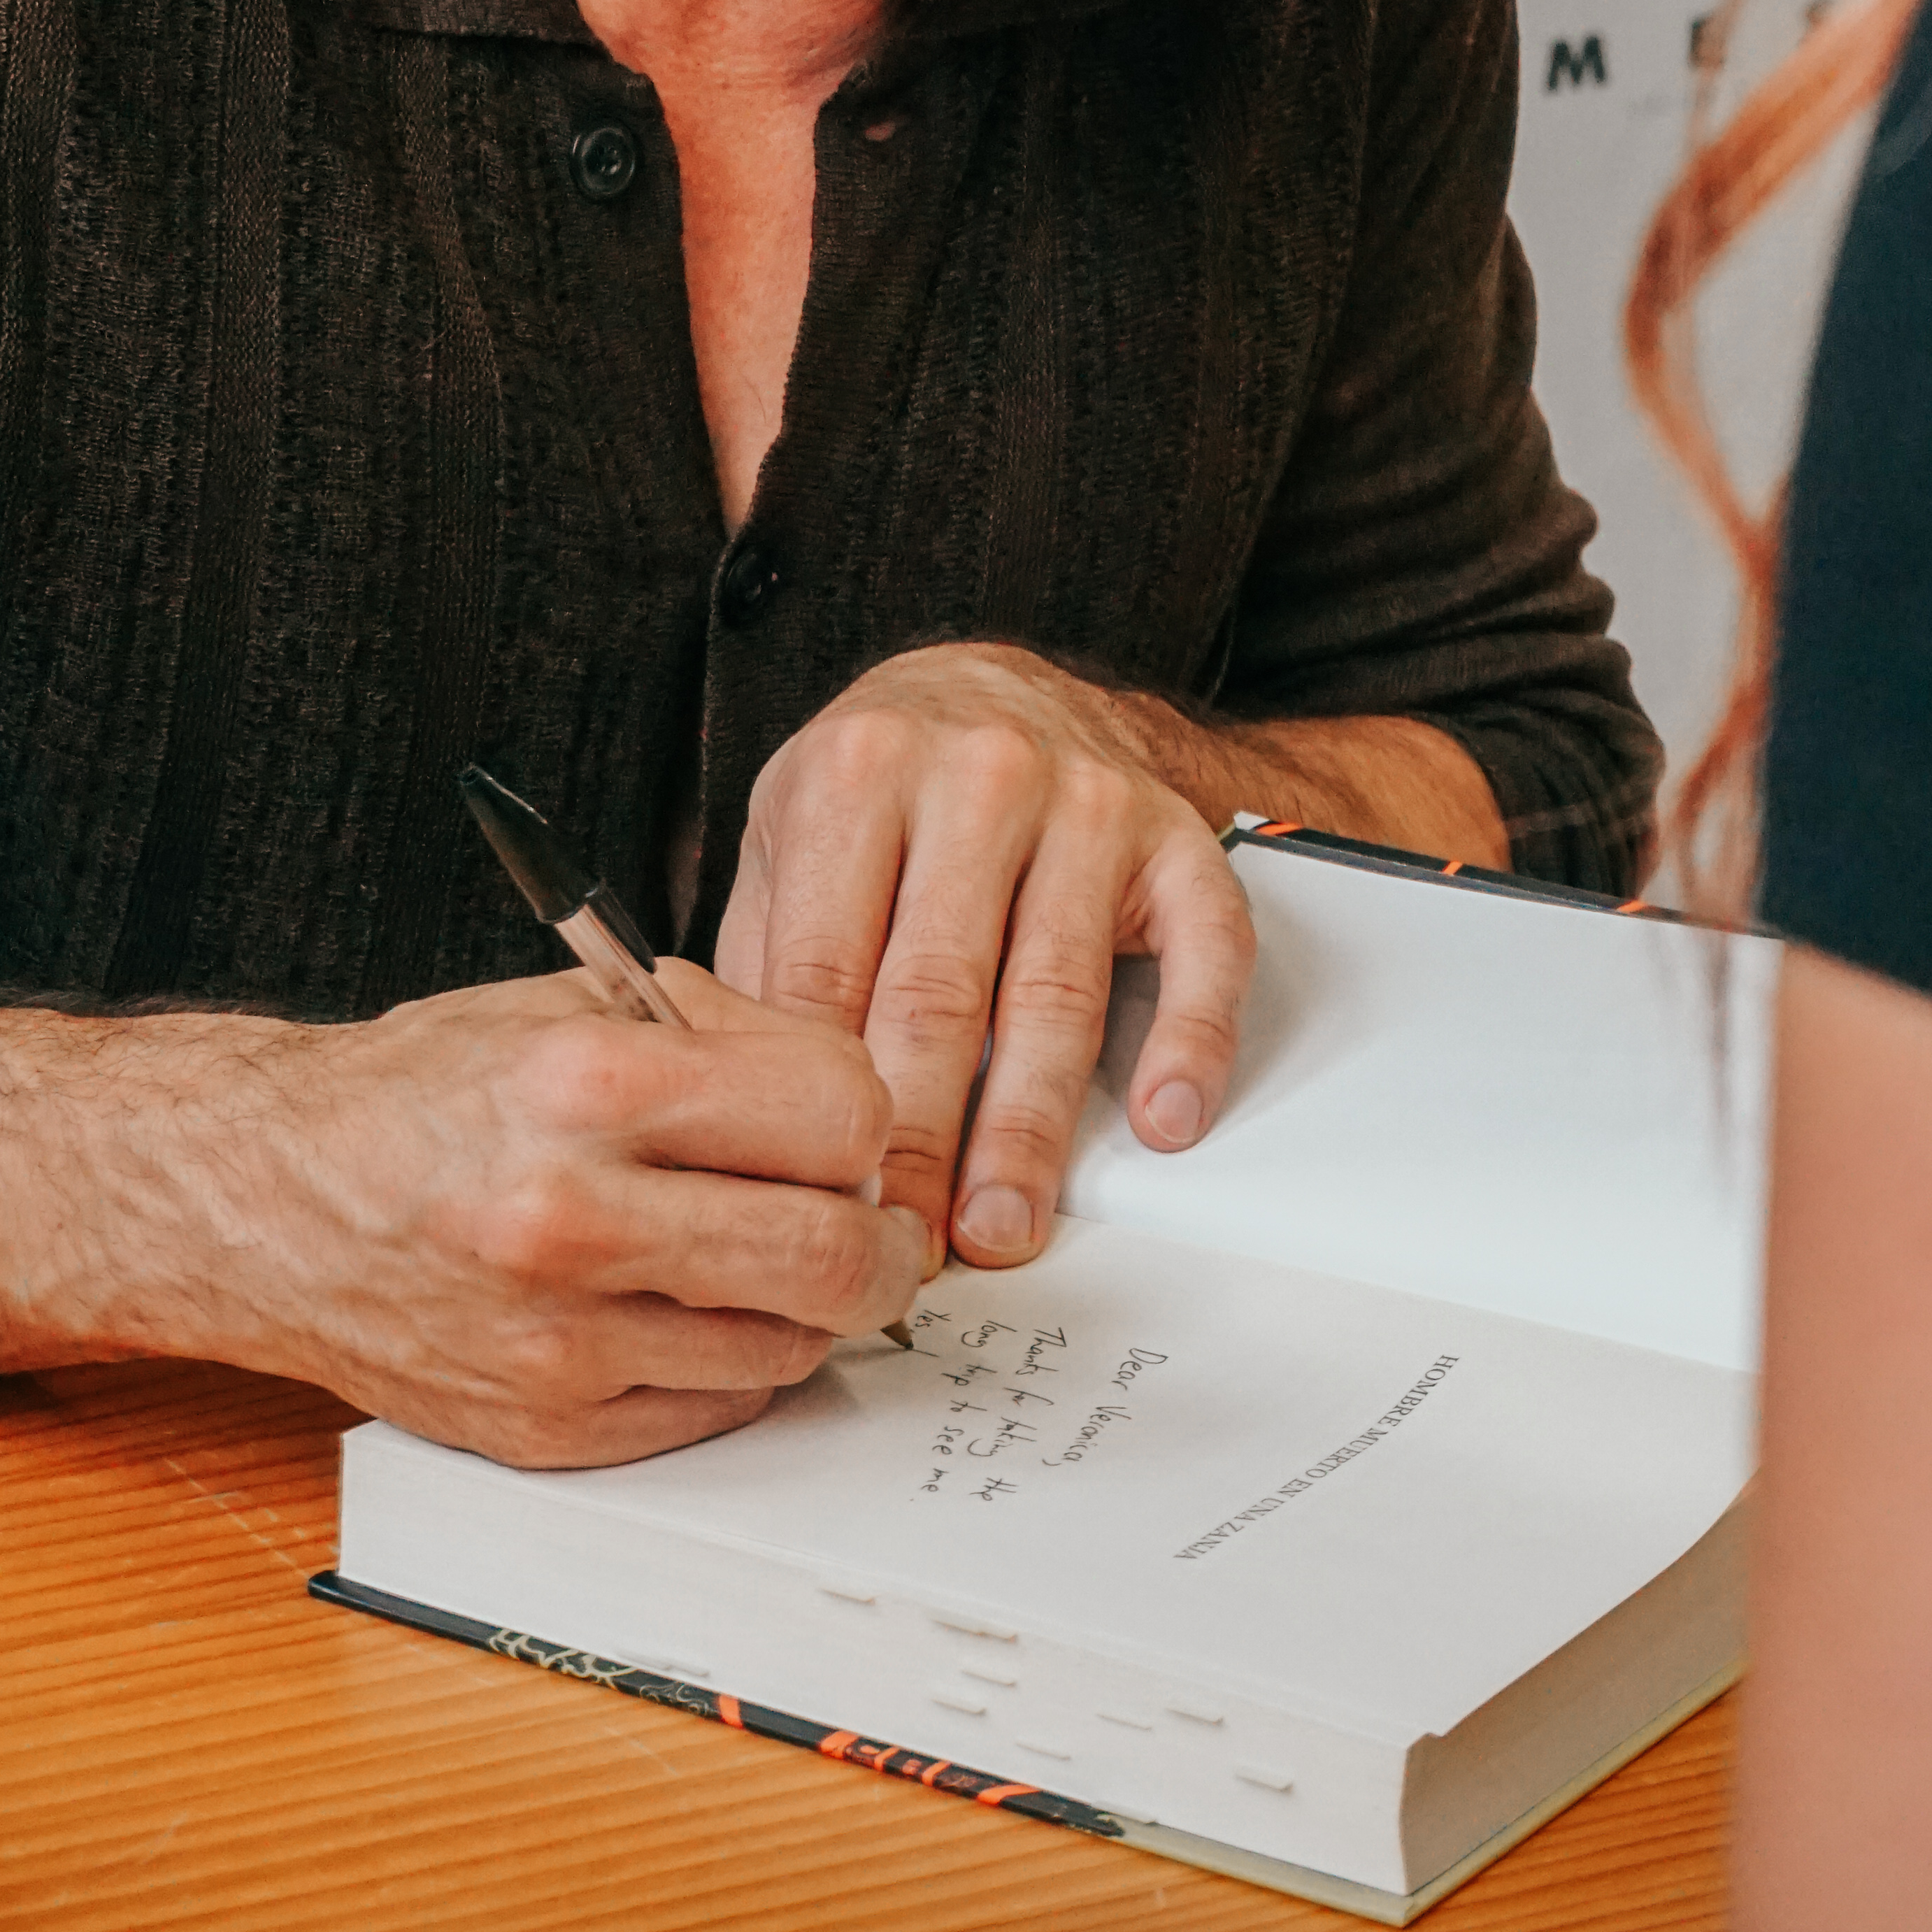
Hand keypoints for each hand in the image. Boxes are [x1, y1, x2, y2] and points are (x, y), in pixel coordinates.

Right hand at [0, 961, 926, 1469]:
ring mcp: (559, 1341)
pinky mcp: (547, 1428)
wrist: (275, 1198)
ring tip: (767, 1255)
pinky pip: (716, 1410)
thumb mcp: (576, 1005)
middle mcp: (574, 1219)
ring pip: (790, 1347)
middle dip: (883, 1241)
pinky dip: (732, 1361)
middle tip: (874, 1224)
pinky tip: (691, 1308)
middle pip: (835, 1256)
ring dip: (808, 1306)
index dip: (864, 1121)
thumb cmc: (434, 1090)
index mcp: (591, 1086)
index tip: (849, 1128)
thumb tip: (857, 1103)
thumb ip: (724, 1039)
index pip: (838, 1116)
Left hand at [715, 641, 1257, 1270]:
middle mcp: (977, 775)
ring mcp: (1087, 801)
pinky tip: (1163, 1120)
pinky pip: (1201, 946)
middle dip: (919, 1141)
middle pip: (940, 991)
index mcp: (858, 772)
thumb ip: (762, 956)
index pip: (829, 968)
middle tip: (906, 1248)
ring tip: (1005, 1224)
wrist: (1001, 683)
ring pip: (1055, 990)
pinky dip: (1189, 1040)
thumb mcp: (787, 833)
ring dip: (1029, 1128)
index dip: (820, 1104)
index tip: (817, 1204)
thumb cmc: (884, 786)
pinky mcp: (1174, 833)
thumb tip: (730, 1109)